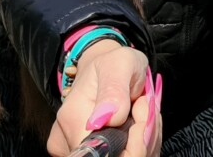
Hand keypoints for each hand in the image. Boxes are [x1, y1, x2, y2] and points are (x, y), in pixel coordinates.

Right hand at [48, 40, 162, 156]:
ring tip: (141, 114)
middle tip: (145, 110)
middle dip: (140, 142)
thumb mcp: (120, 64)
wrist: (105, 69)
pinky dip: (138, 147)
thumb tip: (109, 119)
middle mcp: (67, 142)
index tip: (143, 114)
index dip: (133, 143)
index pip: (105, 152)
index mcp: (72, 119)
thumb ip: (114, 89)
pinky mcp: (90, 154)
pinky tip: (137, 126)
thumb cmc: (114, 64)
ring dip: (141, 143)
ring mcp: (75, 150)